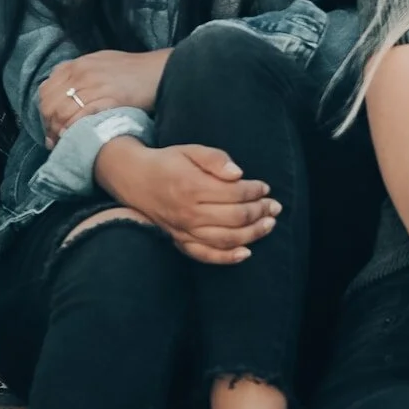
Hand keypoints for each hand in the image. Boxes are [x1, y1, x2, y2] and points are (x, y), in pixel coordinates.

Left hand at [40, 50, 171, 146]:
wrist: (160, 71)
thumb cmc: (134, 69)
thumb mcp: (101, 62)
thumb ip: (80, 72)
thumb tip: (64, 88)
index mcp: (77, 64)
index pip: (45, 90)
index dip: (44, 111)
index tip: (50, 125)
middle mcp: (80, 73)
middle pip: (49, 103)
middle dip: (48, 125)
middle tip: (55, 140)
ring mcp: (93, 85)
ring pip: (61, 113)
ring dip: (58, 132)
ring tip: (64, 143)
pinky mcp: (107, 99)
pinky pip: (80, 118)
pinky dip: (72, 130)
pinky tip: (74, 138)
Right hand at [92, 138, 279, 265]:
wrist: (134, 179)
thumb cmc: (168, 162)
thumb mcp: (191, 150)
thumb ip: (216, 159)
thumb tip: (239, 174)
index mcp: (193, 186)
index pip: (235, 193)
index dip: (255, 191)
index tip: (265, 187)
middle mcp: (189, 212)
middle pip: (235, 217)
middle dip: (260, 212)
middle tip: (274, 206)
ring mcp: (183, 230)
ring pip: (225, 239)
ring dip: (252, 234)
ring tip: (269, 225)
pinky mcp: (179, 240)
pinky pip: (205, 255)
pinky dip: (226, 258)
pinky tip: (246, 253)